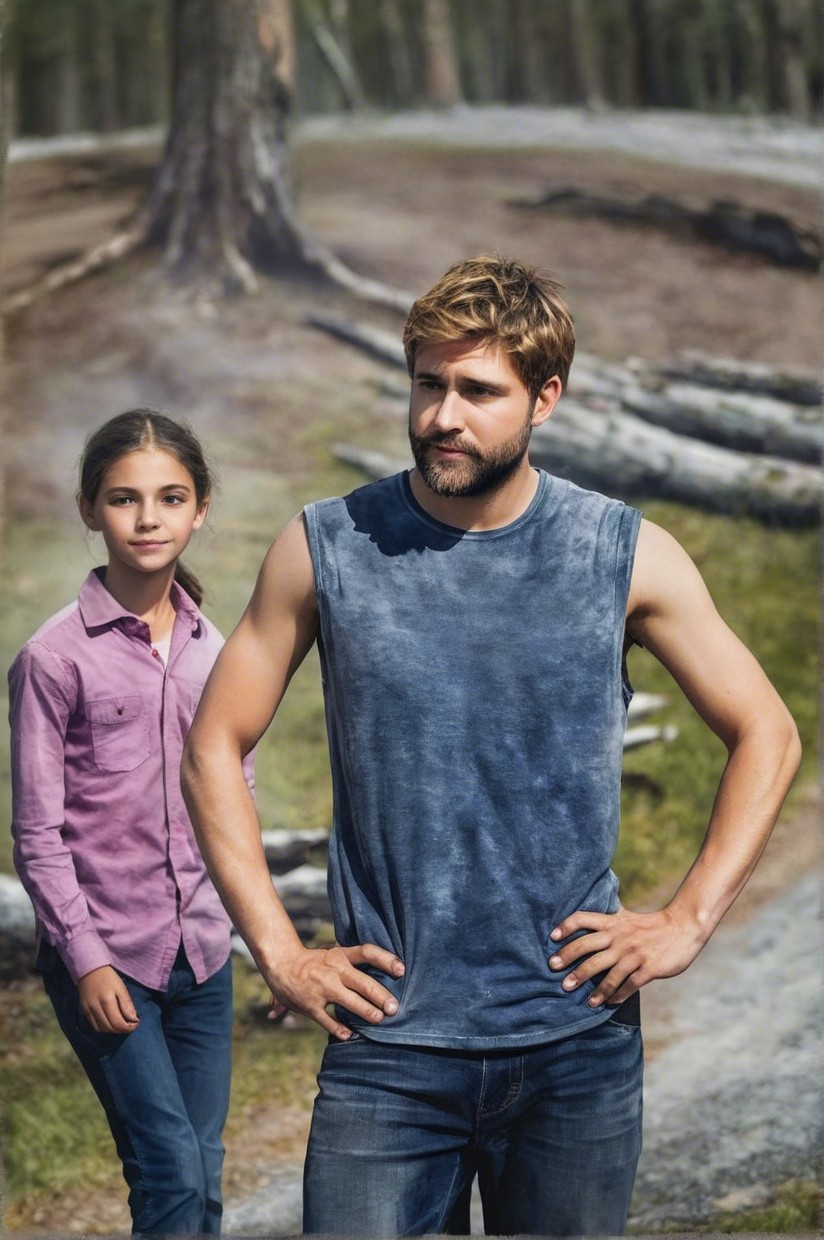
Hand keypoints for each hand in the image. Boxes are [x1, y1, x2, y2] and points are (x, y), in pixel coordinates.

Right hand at [77, 965, 139, 1033]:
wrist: (89, 970)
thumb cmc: (108, 977)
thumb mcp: (121, 987)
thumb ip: (127, 1004)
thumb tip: (134, 1020)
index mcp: (107, 1000)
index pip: (118, 1023)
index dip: (128, 1027)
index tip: (136, 1024)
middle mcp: (96, 1008)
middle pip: (110, 1028)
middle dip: (122, 1030)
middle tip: (130, 1025)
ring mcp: (88, 1011)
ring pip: (102, 1029)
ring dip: (113, 1030)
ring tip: (121, 1024)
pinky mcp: (84, 1012)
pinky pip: (94, 1026)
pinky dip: (104, 1028)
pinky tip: (110, 1023)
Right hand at [267, 942, 404, 1039]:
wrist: (280, 962)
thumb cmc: (313, 961)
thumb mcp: (333, 954)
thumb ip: (353, 963)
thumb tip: (388, 969)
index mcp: (341, 955)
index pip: (368, 952)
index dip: (386, 960)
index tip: (402, 970)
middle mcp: (334, 970)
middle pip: (364, 982)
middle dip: (382, 996)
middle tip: (394, 1008)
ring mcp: (322, 988)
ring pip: (350, 1002)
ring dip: (366, 1012)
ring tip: (378, 1019)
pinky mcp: (311, 1005)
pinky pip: (328, 1020)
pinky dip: (340, 1029)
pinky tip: (349, 1035)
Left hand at [548, 905, 705, 1007]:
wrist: (683, 927)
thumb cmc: (651, 925)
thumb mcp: (626, 917)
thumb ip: (608, 921)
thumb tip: (584, 926)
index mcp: (613, 923)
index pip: (583, 919)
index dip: (566, 927)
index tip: (552, 937)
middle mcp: (620, 937)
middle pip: (588, 947)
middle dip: (570, 960)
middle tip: (554, 971)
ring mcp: (634, 953)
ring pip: (608, 972)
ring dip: (593, 988)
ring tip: (584, 1000)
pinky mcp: (649, 968)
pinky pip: (630, 985)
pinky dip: (618, 995)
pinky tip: (609, 1004)